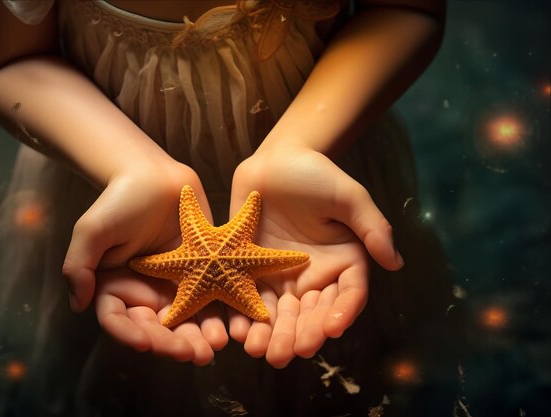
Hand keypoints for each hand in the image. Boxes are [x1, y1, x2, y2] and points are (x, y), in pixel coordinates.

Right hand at [62, 160, 227, 364]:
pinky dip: (219, 317)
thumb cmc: (120, 199)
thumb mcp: (91, 230)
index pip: (118, 320)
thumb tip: (78, 305)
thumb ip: (79, 265)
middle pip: (155, 329)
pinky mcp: (200, 276)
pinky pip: (210, 301)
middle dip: (172, 344)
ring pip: (185, 322)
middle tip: (190, 353)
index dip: (130, 334)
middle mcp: (143, 292)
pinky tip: (229, 327)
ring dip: (198, 337)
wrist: (156, 177)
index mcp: (115, 286)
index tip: (146, 342)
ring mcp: (173, 286)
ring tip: (213, 346)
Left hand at [228, 145, 403, 367]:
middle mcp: (315, 275)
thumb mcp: (349, 196)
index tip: (332, 329)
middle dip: (300, 334)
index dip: (342, 313)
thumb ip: (372, 227)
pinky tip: (237, 331)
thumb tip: (395, 262)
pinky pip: (250, 299)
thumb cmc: (316, 174)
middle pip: (311, 312)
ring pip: (280, 313)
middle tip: (288, 353)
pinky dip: (245, 316)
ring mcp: (284, 276)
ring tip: (261, 351)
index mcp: (343, 262)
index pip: (347, 295)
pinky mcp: (253, 271)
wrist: (275, 161)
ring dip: (272, 334)